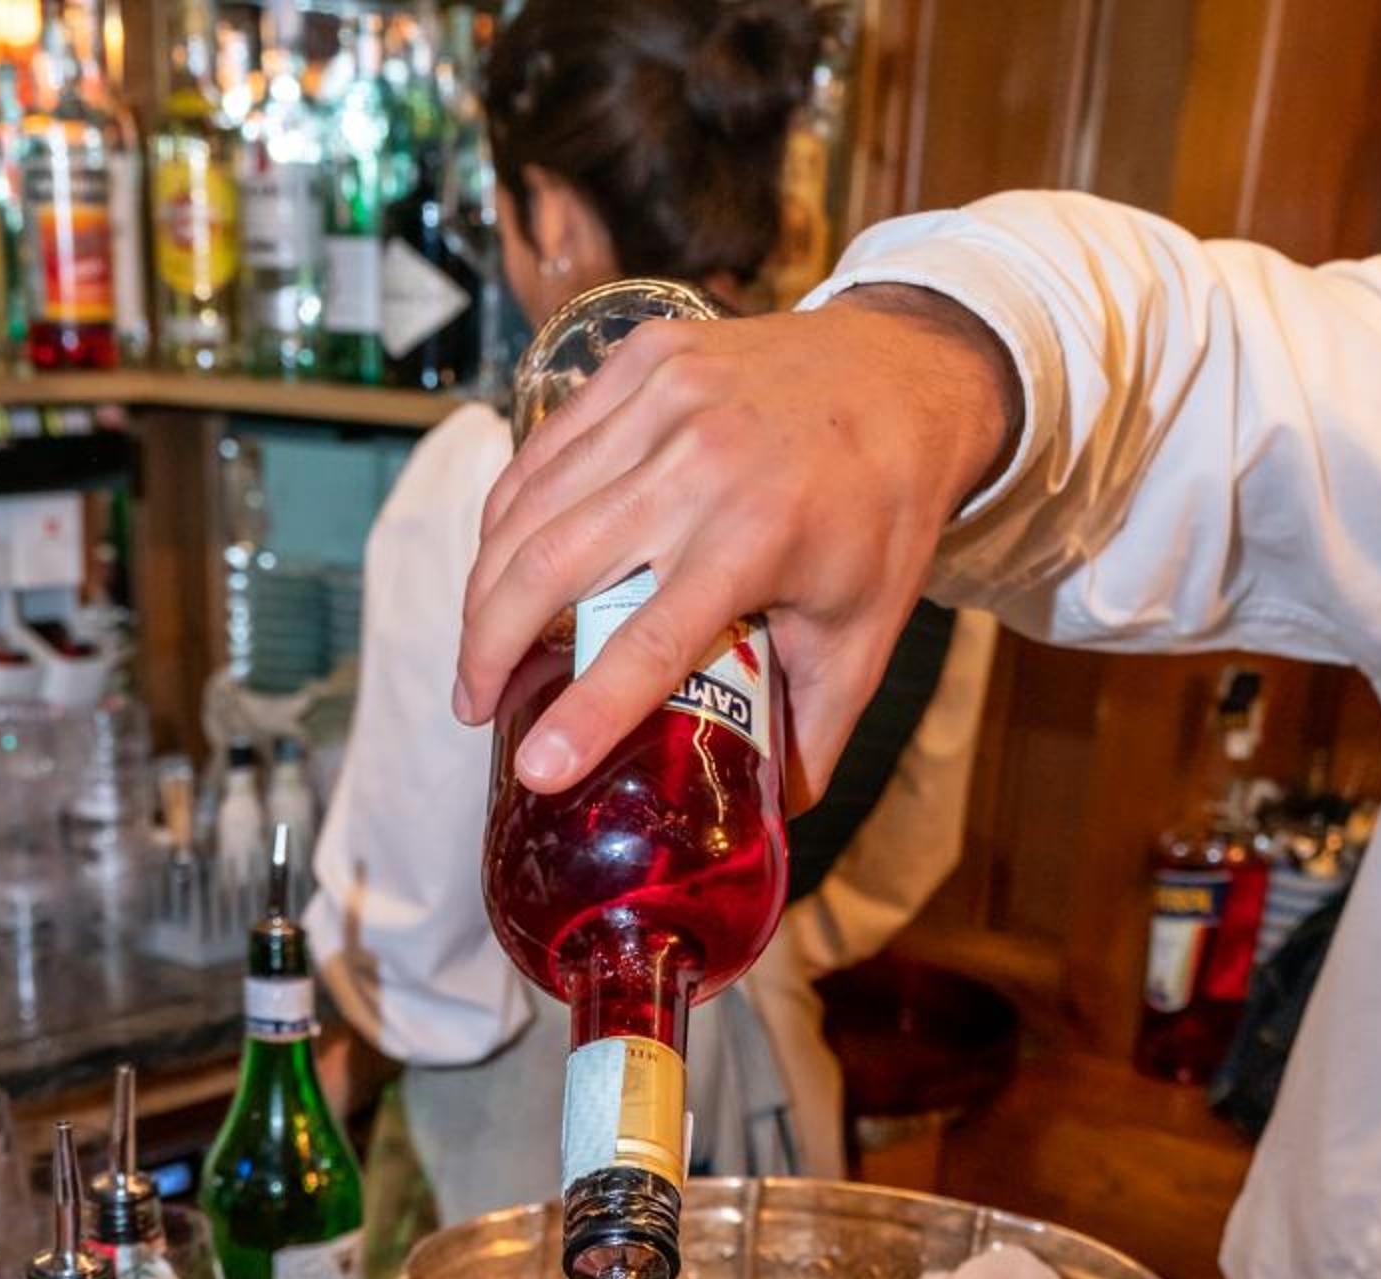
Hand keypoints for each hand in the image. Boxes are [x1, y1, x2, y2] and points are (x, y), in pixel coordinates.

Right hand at [454, 288, 1021, 808]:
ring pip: (531, 503)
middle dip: (488, 646)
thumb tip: (771, 818)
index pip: (647, 642)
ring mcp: (664, 397)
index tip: (535, 771)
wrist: (908, 376)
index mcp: (757, 536)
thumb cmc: (883, 518)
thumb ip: (812, 734)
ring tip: (476, 651)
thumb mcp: (865, 637)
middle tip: (472, 707)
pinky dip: (507, 514)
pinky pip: (545, 448)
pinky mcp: (643, 358)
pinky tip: (498, 566)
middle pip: (552, 565)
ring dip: (483, 587)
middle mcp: (700, 461)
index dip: (585, 713)